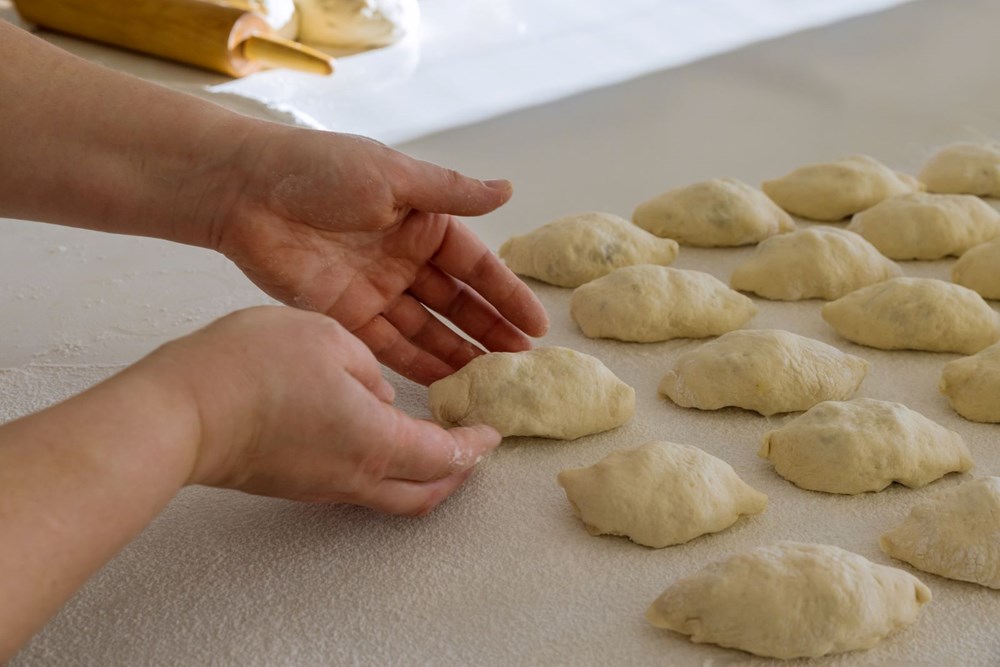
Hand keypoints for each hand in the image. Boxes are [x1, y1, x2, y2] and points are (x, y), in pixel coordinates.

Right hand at [153, 306, 500, 514]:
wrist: (181, 411)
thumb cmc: (253, 368)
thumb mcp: (328, 338)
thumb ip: (368, 368)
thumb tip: (377, 395)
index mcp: (378, 442)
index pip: (447, 456)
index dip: (475, 445)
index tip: (491, 432)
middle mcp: (357, 475)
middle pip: (425, 492)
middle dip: (457, 473)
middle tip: (471, 449)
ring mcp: (322, 485)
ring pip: (391, 493)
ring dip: (421, 472)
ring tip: (430, 440)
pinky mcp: (293, 481)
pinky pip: (356, 483)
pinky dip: (384, 467)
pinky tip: (374, 432)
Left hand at [212, 129, 548, 384]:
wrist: (246, 190)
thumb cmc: (321, 170)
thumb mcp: (393, 176)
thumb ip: (450, 193)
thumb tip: (507, 190)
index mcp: (422, 222)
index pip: (476, 266)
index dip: (506, 295)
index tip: (536, 326)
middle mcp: (405, 259)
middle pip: (456, 304)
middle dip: (488, 332)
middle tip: (520, 365)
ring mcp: (376, 290)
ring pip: (427, 330)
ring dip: (457, 354)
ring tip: (489, 383)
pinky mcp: (345, 315)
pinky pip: (388, 346)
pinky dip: (415, 364)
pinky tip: (444, 384)